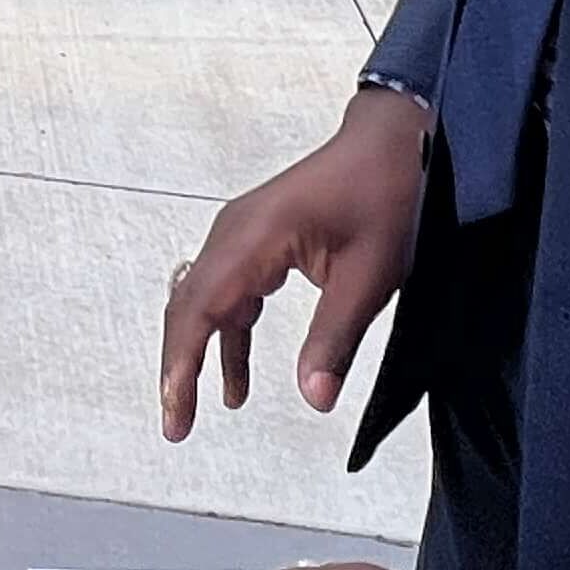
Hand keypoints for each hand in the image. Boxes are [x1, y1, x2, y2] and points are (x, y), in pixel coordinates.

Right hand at [161, 86, 424, 440]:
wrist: (393, 143)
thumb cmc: (385, 199)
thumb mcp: (369, 276)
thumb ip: (335, 339)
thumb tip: (314, 400)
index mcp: (255, 236)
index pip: (201, 307)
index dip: (182, 362)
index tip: (175, 411)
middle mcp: (235, 231)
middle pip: (188, 304)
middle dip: (178, 365)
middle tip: (175, 426)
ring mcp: (243, 233)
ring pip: (203, 300)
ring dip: (197, 352)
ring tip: (191, 410)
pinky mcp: (258, 239)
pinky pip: (228, 293)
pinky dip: (226, 336)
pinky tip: (235, 381)